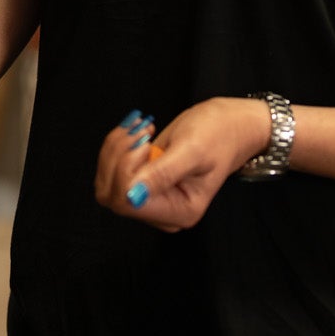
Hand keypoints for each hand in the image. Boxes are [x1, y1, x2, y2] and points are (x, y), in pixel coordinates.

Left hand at [94, 99, 270, 231]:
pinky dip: (117, 147)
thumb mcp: (192, 150)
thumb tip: (132, 195)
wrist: (227, 124)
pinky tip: (137, 133)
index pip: (128, 204)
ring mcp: (150, 197)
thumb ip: (163, 174)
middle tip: (141, 132)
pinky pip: (111, 171)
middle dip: (119, 158)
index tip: (143, 144)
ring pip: (107, 182)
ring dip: (116, 150)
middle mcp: (163, 211)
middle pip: (112, 195)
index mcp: (180, 211)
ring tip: (141, 129)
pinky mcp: (141, 183)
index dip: (125, 172)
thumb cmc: (218, 135)